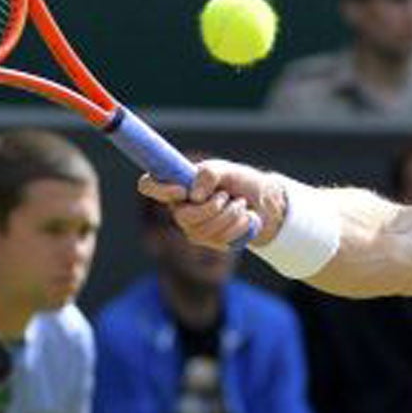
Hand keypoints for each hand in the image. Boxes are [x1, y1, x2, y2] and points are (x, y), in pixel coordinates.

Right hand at [136, 160, 285, 249]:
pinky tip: (245, 217)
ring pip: (204, 230)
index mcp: (177, 185)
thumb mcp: (227, 170)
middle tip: (226, 196)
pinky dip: (239, 225)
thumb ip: (209, 174)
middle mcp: (179, 209)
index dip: (159, 189)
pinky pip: (221, 239)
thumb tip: (194, 195)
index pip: (148, 185)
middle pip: (183, 216)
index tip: (182, 189)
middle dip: (211, 207)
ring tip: (240, 203)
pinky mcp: (211, 242)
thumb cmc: (239, 182)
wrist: (263, 202)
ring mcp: (193, 228)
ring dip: (230, 214)